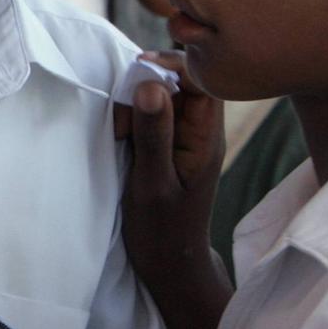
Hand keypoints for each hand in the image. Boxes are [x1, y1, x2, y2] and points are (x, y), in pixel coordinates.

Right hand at [115, 51, 223, 259]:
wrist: (169, 263)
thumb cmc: (161, 229)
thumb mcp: (152, 182)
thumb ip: (154, 134)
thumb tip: (151, 85)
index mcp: (206, 138)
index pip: (202, 80)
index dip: (172, 66)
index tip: (136, 74)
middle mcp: (200, 132)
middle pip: (181, 83)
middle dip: (146, 87)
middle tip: (124, 121)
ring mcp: (186, 138)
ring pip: (164, 97)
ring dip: (135, 105)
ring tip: (121, 136)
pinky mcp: (170, 146)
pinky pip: (154, 115)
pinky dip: (133, 119)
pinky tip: (123, 141)